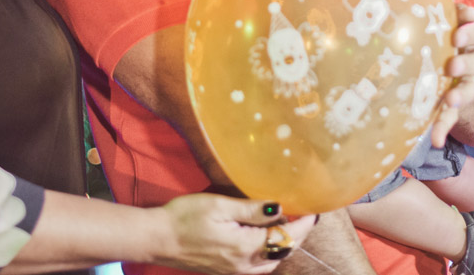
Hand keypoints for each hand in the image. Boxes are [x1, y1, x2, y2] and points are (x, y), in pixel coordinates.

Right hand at [157, 195, 316, 274]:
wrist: (157, 240)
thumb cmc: (184, 218)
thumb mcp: (219, 205)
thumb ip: (251, 209)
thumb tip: (280, 208)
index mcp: (245, 247)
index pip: (284, 236)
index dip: (303, 224)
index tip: (315, 211)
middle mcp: (244, 264)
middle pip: (282, 251)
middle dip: (298, 234)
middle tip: (308, 216)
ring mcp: (235, 271)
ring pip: (271, 261)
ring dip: (285, 245)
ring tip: (292, 226)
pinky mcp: (226, 271)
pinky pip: (258, 267)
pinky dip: (270, 254)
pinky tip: (268, 242)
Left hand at [427, 4, 473, 147]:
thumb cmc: (442, 42)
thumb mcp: (442, 26)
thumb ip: (434, 11)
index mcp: (470, 38)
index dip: (471, 25)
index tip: (462, 26)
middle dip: (466, 61)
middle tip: (453, 65)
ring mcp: (469, 83)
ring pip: (471, 87)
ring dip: (461, 94)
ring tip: (450, 100)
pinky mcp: (458, 105)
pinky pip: (453, 116)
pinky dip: (443, 126)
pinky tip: (435, 139)